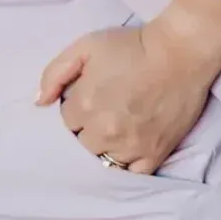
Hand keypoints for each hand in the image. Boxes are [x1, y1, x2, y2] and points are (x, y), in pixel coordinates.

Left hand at [35, 22, 215, 173]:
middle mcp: (104, 130)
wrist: (180, 53)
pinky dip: (126, 164)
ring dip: (107, 146)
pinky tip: (129, 149)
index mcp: (84, 105)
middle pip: (83, 142)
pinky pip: (131, 173)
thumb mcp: (85, 47)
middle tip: (108, 110)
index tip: (92, 96)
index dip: (78, 108)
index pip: (67, 120)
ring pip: (103, 159)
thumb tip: (40, 103)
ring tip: (120, 126)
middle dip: (90, 128)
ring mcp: (130, 146)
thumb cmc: (132, 46)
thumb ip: (55, 74)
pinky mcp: (154, 154)